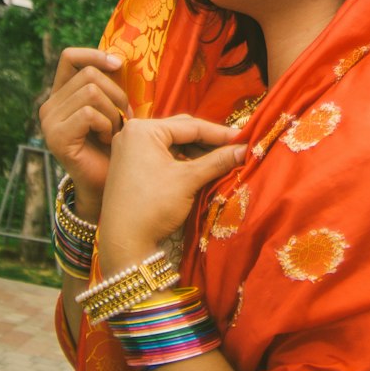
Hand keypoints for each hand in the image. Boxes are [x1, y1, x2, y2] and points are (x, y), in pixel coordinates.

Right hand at [39, 46, 129, 218]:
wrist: (107, 185)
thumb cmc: (114, 146)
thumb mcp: (112, 108)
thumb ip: (108, 84)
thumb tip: (118, 56)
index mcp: (60, 94)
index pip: (70, 57)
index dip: (95, 55)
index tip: (118, 65)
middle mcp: (49, 106)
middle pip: (89, 74)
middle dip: (117, 94)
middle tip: (125, 118)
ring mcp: (49, 122)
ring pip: (92, 92)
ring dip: (114, 112)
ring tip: (116, 130)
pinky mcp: (56, 137)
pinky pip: (90, 114)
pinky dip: (107, 125)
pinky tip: (108, 140)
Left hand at [97, 115, 245, 274]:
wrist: (123, 244)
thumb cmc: (153, 206)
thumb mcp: (188, 180)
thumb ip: (218, 161)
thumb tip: (246, 150)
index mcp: (143, 129)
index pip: (190, 126)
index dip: (219, 133)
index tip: (243, 137)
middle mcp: (132, 133)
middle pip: (180, 132)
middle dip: (207, 141)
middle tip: (233, 148)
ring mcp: (128, 150)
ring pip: (171, 144)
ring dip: (196, 152)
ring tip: (220, 160)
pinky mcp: (129, 166)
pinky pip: (161, 156)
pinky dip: (180, 161)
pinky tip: (199, 168)